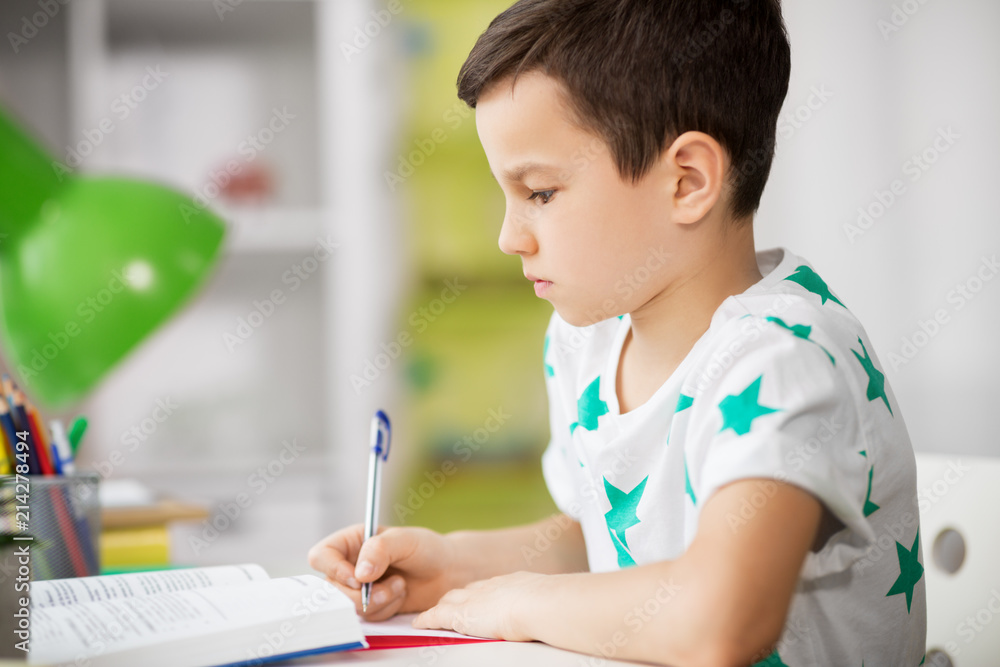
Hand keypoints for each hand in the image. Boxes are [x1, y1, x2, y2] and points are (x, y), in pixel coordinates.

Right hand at [307, 524, 461, 620]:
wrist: (446, 572)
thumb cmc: (426, 548)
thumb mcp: (405, 540)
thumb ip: (380, 550)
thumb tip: (360, 574)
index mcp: (351, 541)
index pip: (321, 556)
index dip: (333, 570)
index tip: (358, 579)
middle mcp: (349, 565)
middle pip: (332, 588)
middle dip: (361, 594)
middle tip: (390, 585)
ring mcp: (358, 588)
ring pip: (349, 606)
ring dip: (378, 601)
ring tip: (400, 585)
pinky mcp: (370, 606)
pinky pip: (367, 617)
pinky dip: (385, 609)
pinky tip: (400, 594)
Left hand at [412, 571, 543, 640]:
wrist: (537, 603)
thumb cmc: (549, 605)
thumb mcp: (548, 600)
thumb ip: (543, 604)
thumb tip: (556, 612)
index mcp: (512, 584)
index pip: (488, 587)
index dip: (479, 594)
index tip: (476, 598)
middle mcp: (490, 587)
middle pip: (466, 591)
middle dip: (457, 597)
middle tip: (449, 604)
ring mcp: (474, 599)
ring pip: (450, 600)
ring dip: (441, 607)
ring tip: (433, 613)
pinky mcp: (461, 615)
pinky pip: (437, 616)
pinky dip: (427, 620)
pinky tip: (419, 624)